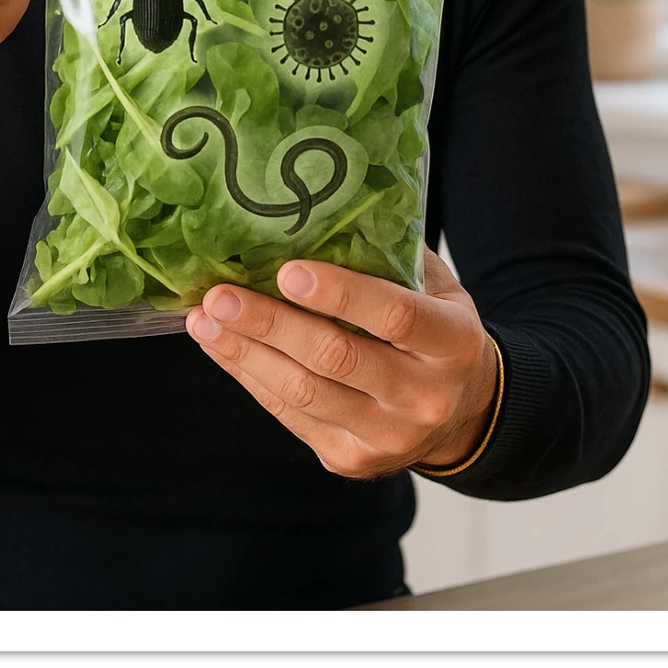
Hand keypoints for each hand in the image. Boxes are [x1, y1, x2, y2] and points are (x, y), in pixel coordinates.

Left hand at [185, 248, 498, 478]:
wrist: (461, 413)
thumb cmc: (434, 329)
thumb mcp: (434, 287)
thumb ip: (389, 255)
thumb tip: (317, 209)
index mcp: (453, 343)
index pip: (394, 315)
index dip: (340, 293)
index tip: (287, 271)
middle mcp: (425, 397)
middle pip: (336, 358)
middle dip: (270, 323)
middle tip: (221, 295)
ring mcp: (388, 437)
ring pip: (303, 393)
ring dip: (245, 353)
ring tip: (205, 319)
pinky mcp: (352, 459)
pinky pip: (290, 416)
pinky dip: (250, 378)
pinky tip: (222, 347)